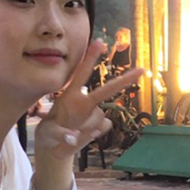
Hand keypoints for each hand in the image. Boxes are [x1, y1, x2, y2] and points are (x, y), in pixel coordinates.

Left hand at [34, 39, 143, 158]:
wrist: (56, 148)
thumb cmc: (48, 135)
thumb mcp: (46, 133)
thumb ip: (58, 134)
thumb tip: (72, 138)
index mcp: (71, 96)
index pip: (81, 73)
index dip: (90, 57)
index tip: (99, 41)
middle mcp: (86, 102)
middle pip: (107, 90)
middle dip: (125, 80)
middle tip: (142, 70)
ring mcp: (94, 114)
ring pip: (100, 117)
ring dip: (86, 127)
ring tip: (71, 131)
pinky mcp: (100, 126)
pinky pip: (104, 127)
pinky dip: (94, 134)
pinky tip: (82, 136)